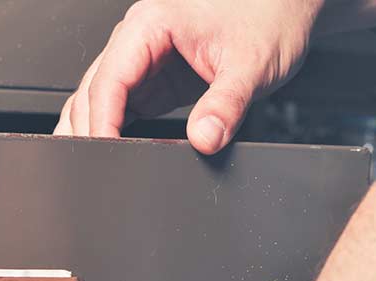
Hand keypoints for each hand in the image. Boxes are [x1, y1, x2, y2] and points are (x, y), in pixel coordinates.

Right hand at [55, 0, 322, 152]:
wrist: (284, 5)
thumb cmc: (268, 14)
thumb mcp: (253, 63)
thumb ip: (227, 104)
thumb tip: (204, 139)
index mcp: (152, 24)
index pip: (109, 80)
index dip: (102, 122)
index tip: (106, 154)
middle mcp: (139, 38)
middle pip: (93, 91)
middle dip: (91, 130)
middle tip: (99, 169)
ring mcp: (144, 59)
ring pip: (99, 98)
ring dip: (96, 130)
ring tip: (100, 165)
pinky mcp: (154, 78)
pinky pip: (121, 105)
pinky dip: (116, 129)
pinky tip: (121, 152)